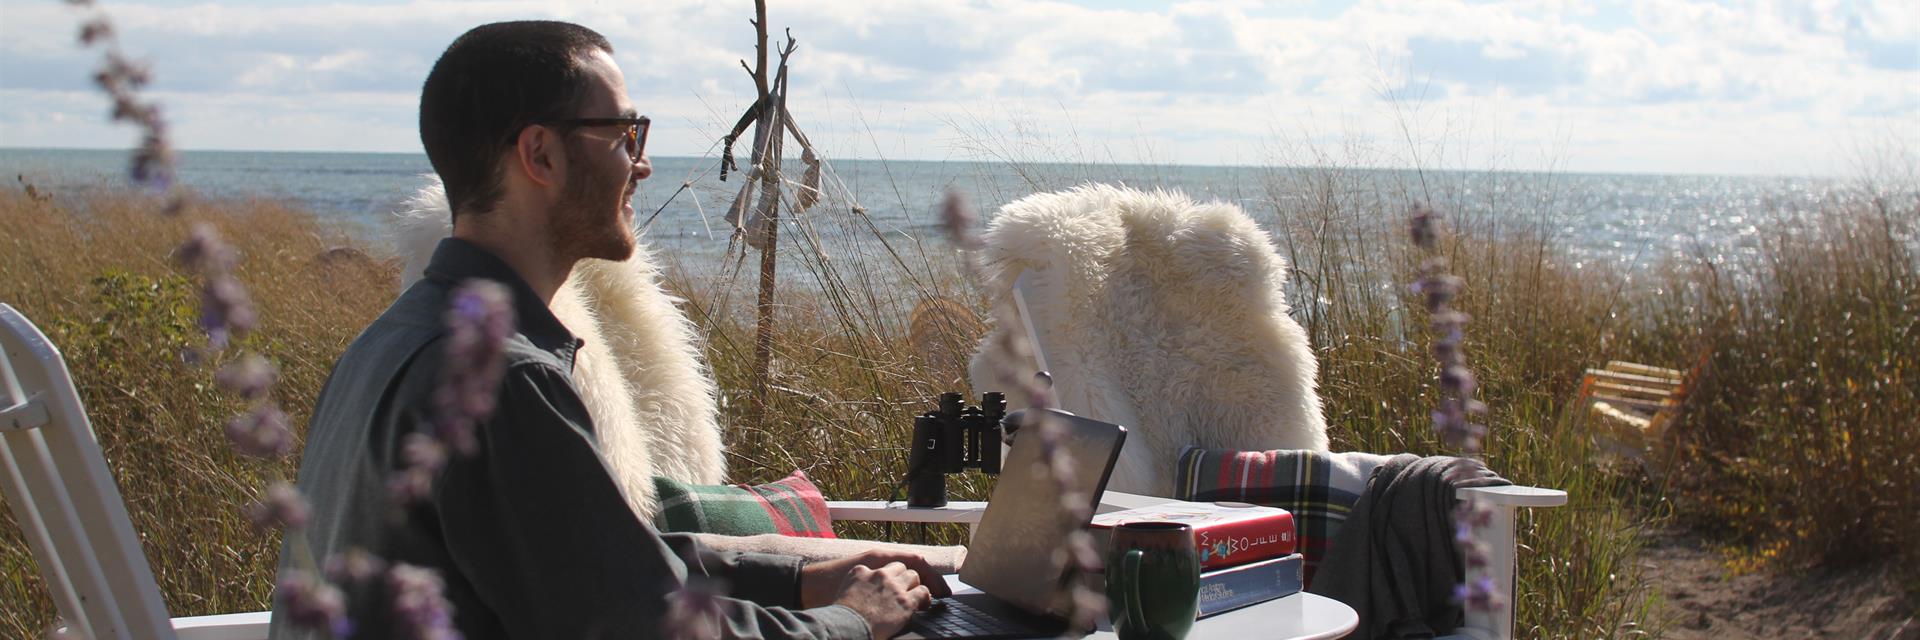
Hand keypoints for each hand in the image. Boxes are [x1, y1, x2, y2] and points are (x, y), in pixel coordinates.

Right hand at [800, 550, 951, 637]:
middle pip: (900, 567)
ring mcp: (894, 586)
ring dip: (916, 585)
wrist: (845, 626)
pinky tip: (924, 604)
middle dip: (905, 577)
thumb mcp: (843, 592)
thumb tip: (864, 595)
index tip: (893, 581)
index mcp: (861, 571)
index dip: (890, 574)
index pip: (881, 566)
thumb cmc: (840, 616)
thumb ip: (857, 586)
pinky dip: (925, 597)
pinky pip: (923, 592)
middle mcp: (879, 574)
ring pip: (914, 576)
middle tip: (909, 587)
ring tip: (918, 595)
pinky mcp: (905, 601)